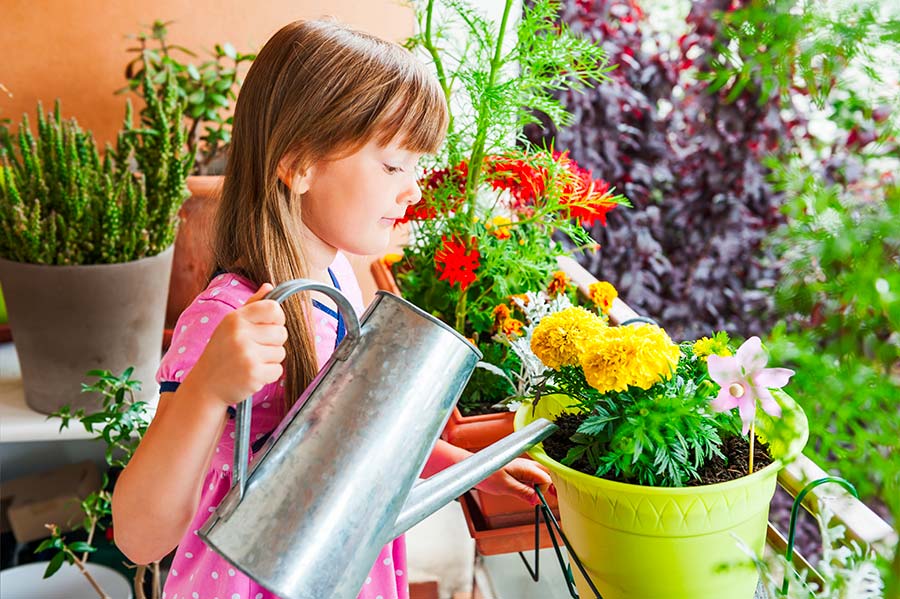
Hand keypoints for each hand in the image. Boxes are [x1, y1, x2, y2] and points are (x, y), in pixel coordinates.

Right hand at [187, 283, 287, 406]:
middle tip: (254, 350)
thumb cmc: (221, 353)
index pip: (274, 308)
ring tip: (250, 362)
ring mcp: (247, 355)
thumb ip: (252, 305)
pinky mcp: (254, 374)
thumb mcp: (230, 325)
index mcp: (235, 319)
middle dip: (273, 343)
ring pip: (281, 353)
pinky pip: (278, 370)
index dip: (276, 319)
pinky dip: (268, 375)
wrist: (206, 386)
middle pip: (281, 333)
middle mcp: (240, 334)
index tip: (267, 327)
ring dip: (270, 360)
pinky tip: (251, 374)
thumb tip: (269, 286)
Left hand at [475, 457, 552, 505]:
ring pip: (540, 474)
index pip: (545, 478)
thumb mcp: (505, 486)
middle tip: (556, 497)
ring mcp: (522, 468)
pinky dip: (537, 485)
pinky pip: (532, 477)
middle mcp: (526, 465)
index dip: (544, 490)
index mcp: (525, 467)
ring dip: (545, 485)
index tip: (538, 500)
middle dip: (552, 485)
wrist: (474, 469)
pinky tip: (536, 493)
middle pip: (546, 474)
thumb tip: (537, 500)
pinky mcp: (518, 472)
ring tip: (552, 495)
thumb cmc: (486, 474)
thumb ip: (523, 492)